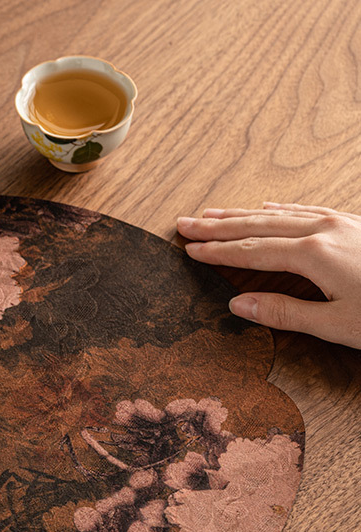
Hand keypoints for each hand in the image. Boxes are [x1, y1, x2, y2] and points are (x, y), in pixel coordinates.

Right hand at [176, 202, 360, 348]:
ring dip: (243, 214)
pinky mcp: (355, 223)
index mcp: (315, 255)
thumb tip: (239, 305)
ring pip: (280, 213)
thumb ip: (286, 313)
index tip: (191, 249)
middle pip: (259, 225)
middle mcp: (324, 230)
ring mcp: (341, 223)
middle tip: (187, 223)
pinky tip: (268, 207)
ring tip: (215, 213)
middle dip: (219, 226)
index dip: (217, 251)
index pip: (252, 251)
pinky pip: (306, 210)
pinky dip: (280, 209)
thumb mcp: (336, 324)